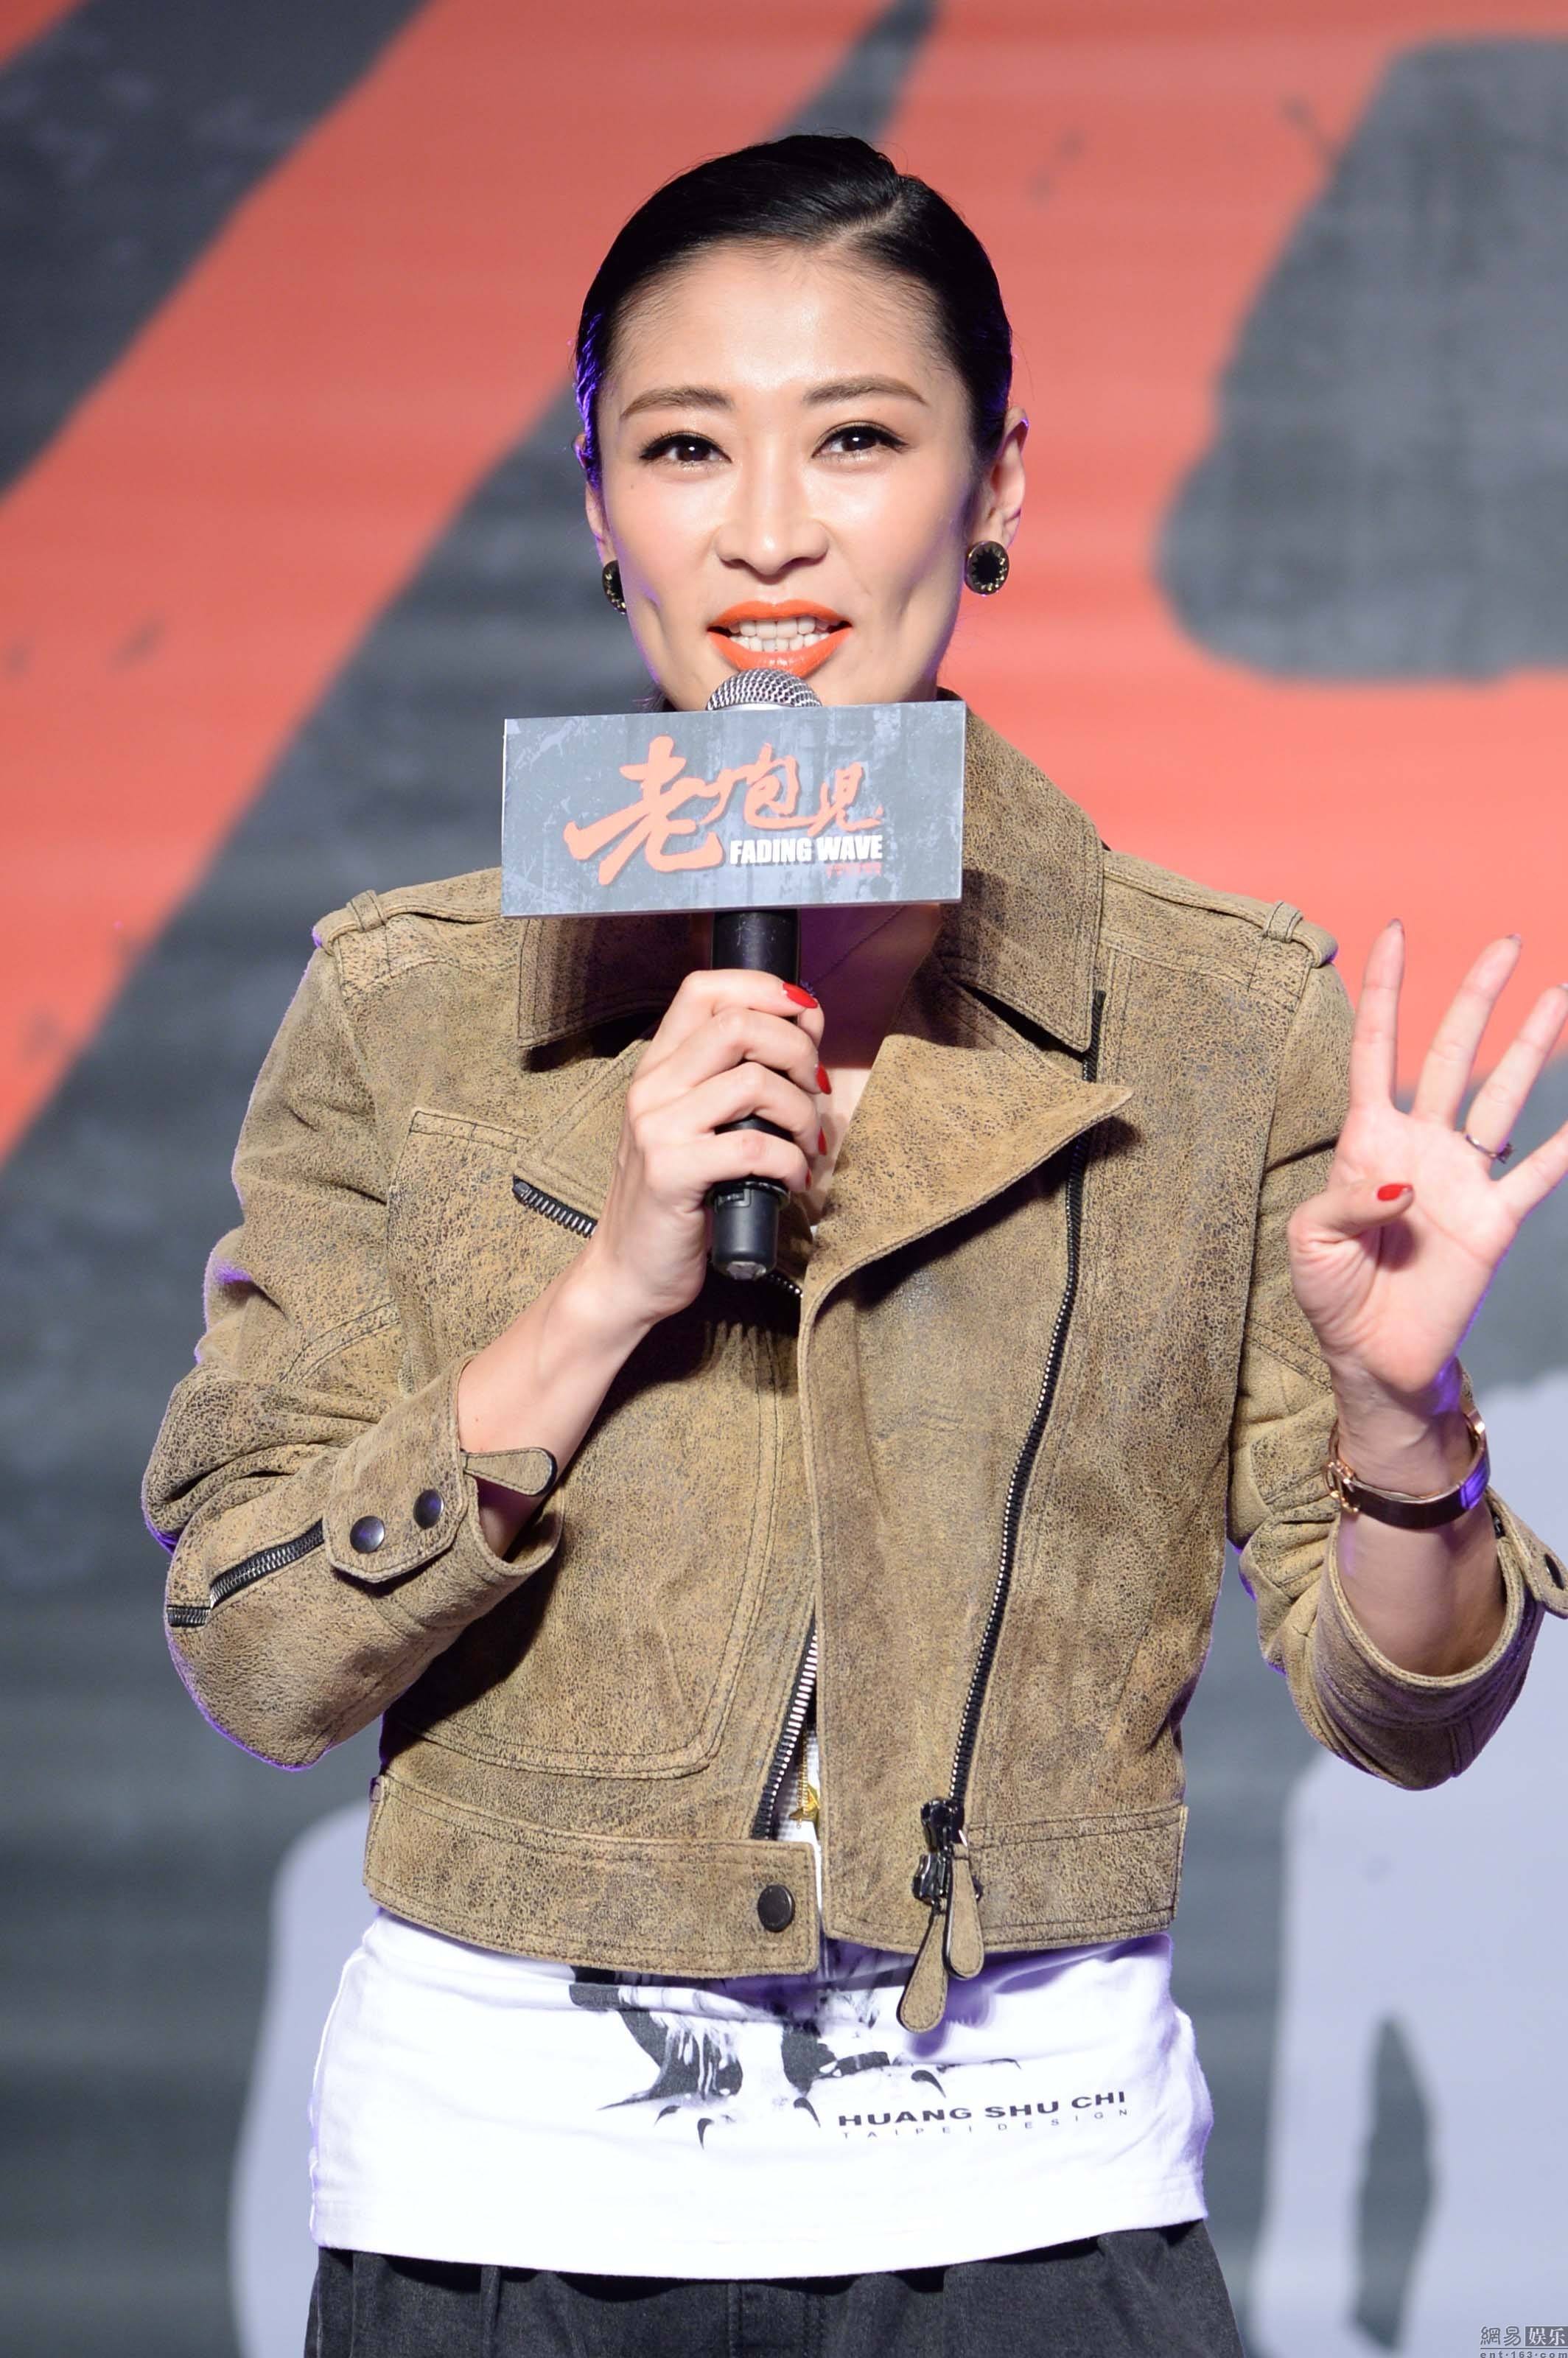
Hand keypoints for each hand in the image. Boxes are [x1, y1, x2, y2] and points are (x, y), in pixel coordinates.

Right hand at [579, 968, 826, 1329]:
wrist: (628, 1272)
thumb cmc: (675, 1200)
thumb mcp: (694, 1127)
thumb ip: (732, 1082)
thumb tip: (802, 1041)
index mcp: (658, 1067)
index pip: (705, 989)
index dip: (765, 989)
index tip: (806, 1015)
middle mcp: (652, 1088)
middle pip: (739, 1024)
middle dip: (798, 1050)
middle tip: (817, 1090)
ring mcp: (658, 1128)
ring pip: (755, 1082)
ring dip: (803, 1112)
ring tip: (808, 1143)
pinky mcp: (672, 1173)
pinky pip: (755, 1146)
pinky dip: (791, 1161)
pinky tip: (794, 1180)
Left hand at [1287, 923, 1567, 1419]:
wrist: (1373, 1355)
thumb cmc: (1332, 1292)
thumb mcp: (1313, 1243)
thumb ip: (1350, 1202)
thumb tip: (1407, 1181)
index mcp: (1367, 1140)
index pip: (1375, 1050)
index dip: (1385, 993)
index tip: (1392, 933)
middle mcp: (1420, 1145)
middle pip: (1449, 1055)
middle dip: (1476, 1000)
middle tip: (1505, 945)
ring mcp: (1463, 1177)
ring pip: (1502, 1096)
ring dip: (1529, 1047)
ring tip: (1558, 997)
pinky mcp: (1495, 1218)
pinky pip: (1541, 1172)